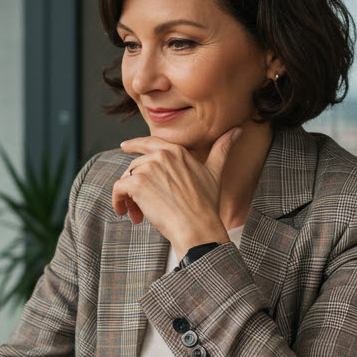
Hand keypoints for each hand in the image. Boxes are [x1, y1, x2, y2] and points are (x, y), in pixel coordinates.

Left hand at [112, 126, 240, 254]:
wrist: (197, 226)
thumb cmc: (206, 204)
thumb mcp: (215, 173)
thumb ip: (222, 149)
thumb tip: (238, 130)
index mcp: (176, 151)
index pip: (149, 143)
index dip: (135, 145)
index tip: (124, 147)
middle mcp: (161, 155)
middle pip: (136, 166)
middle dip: (136, 185)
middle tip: (143, 207)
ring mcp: (148, 168)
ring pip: (126, 178)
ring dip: (129, 197)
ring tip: (139, 215)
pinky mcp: (136, 183)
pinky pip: (118, 189)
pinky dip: (118, 202)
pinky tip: (126, 213)